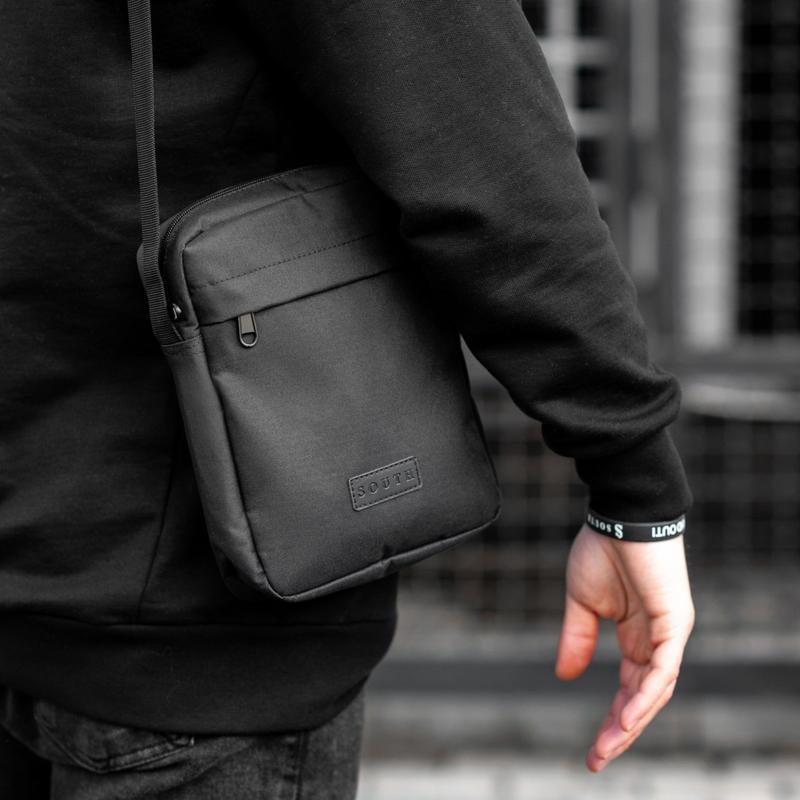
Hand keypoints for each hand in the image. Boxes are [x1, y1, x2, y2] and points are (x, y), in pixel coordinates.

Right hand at [554, 523, 694, 771]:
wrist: (619, 515)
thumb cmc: (602, 551)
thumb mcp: (581, 603)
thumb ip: (577, 639)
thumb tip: (564, 675)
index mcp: (636, 638)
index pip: (628, 690)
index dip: (612, 721)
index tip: (592, 751)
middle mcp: (657, 642)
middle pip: (644, 699)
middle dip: (620, 731)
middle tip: (597, 759)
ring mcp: (668, 634)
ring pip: (656, 690)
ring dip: (632, 720)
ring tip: (608, 745)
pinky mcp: (674, 621)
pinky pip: (663, 667)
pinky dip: (647, 693)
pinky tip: (627, 715)